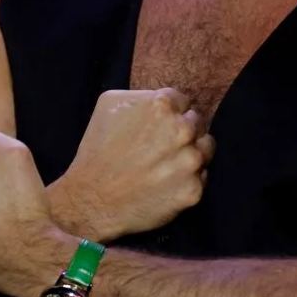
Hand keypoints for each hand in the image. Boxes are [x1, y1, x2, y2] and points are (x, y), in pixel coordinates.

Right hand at [49, 88, 214, 242]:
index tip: (158, 128)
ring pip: (205, 149)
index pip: (183, 102)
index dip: (170, 114)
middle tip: (161, 148)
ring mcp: (190, 161)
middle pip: (197, 123)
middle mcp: (182, 130)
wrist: (91, 200)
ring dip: (190, 155)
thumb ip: (144, 96)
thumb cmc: (97, 150)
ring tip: (165, 166)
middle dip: (183, 133)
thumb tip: (163, 99)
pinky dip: (187, 181)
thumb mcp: (110, 105)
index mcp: (163, 106)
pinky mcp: (193, 189)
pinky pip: (201, 178)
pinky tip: (165, 184)